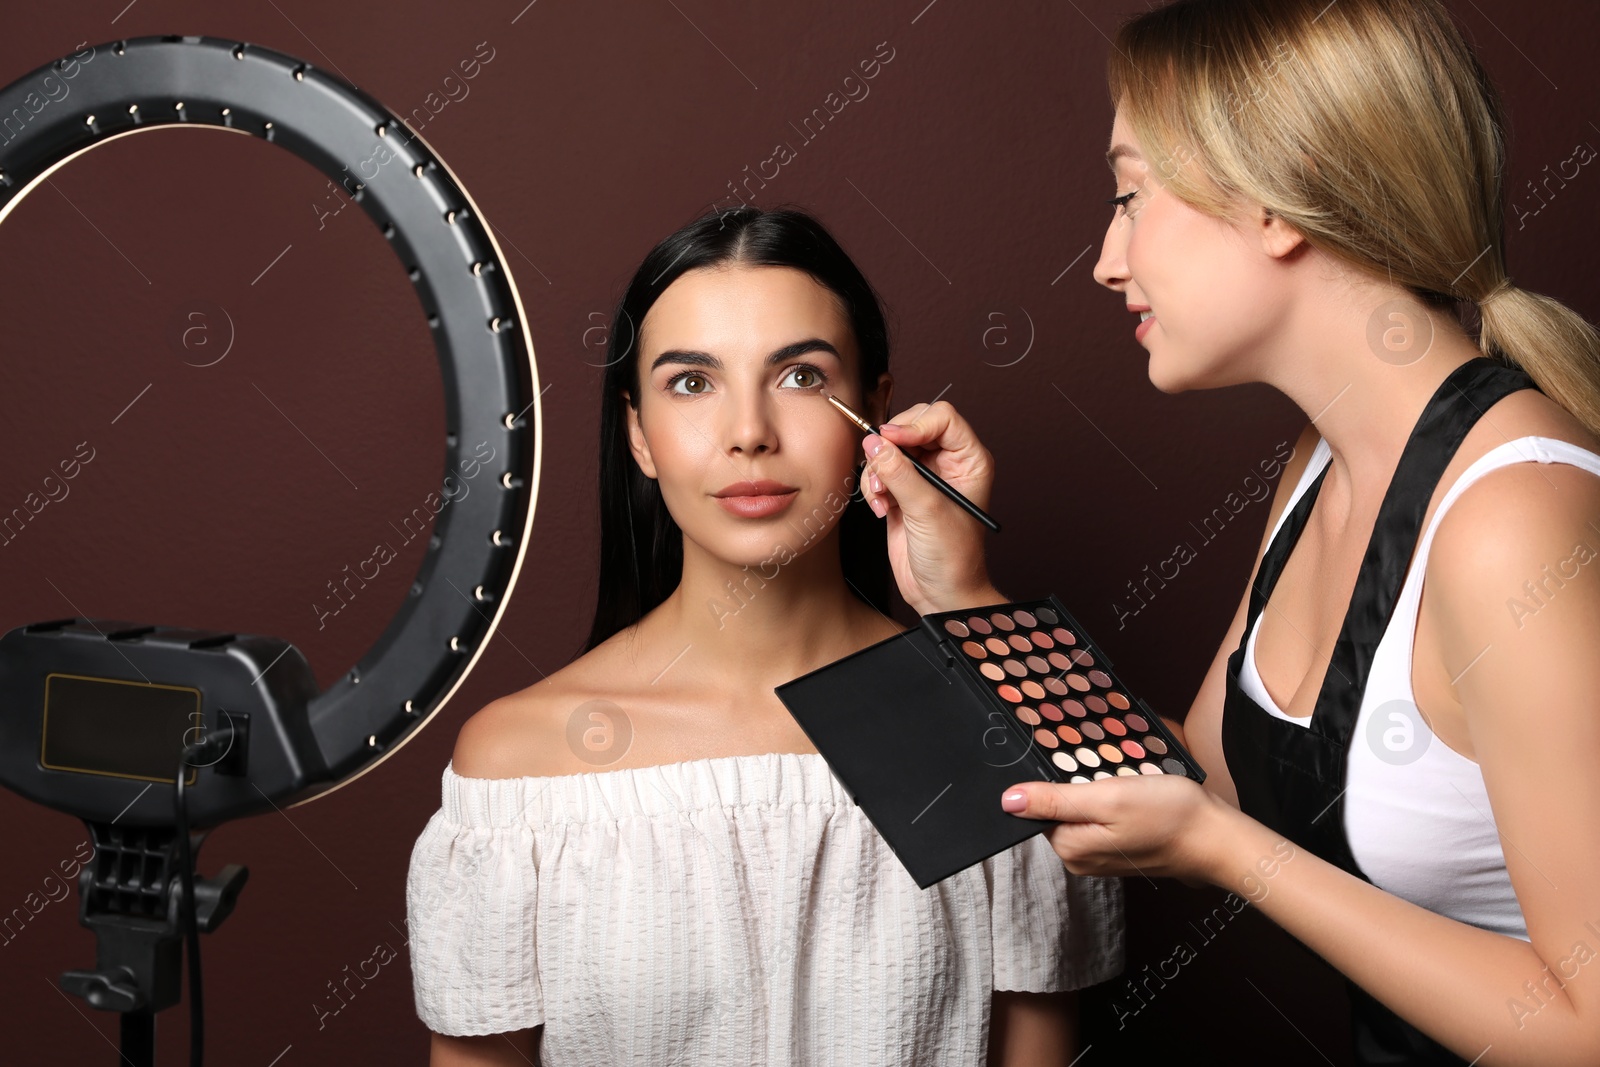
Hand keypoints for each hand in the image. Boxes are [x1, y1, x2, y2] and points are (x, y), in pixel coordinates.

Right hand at [861, 401, 999, 613]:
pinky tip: (882, 510)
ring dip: (878, 471)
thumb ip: (900, 473)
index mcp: (969, 460)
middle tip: (881, 467)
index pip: (942, 418)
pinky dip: (874, 487)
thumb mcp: (927, 511)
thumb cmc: (954, 558)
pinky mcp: (902, 493)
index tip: (893, 440)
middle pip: (911, 427)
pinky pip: (880, 472)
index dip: (915, 424)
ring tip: (883, 498)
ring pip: (890, 449)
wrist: (941, 593)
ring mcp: (923, 478)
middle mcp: (947, 464)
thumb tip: (875, 443)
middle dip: (891, 448)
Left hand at [998, 775, 1236, 883]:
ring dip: (1097, 789)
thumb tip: (1007, 801)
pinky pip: (1101, 817)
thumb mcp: (1108, 797)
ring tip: (1125, 782)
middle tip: (1110, 773)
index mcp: (1070, 848)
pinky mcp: (1118, 849)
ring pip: (1082, 810)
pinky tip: (1133, 792)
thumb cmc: (1169, 816)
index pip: (1039, 806)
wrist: (1216, 837)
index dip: (1055, 779)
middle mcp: (1080, 858)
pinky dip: (1111, 800)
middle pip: (1059, 807)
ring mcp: (1100, 856)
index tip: (1083, 769)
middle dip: (1077, 783)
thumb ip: (1055, 799)